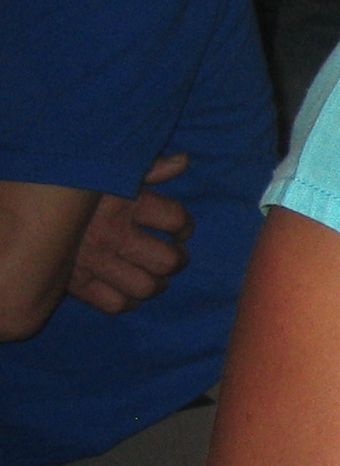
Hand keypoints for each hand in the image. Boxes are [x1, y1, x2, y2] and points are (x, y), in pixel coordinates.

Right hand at [69, 153, 191, 314]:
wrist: (28, 209)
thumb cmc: (75, 186)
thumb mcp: (110, 168)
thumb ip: (148, 167)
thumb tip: (182, 161)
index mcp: (125, 201)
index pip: (175, 219)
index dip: (185, 226)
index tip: (183, 230)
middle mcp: (114, 234)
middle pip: (166, 260)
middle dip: (177, 260)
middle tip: (176, 257)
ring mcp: (95, 261)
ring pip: (144, 286)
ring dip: (157, 284)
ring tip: (158, 277)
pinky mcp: (76, 283)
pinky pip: (114, 304)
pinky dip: (128, 302)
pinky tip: (130, 292)